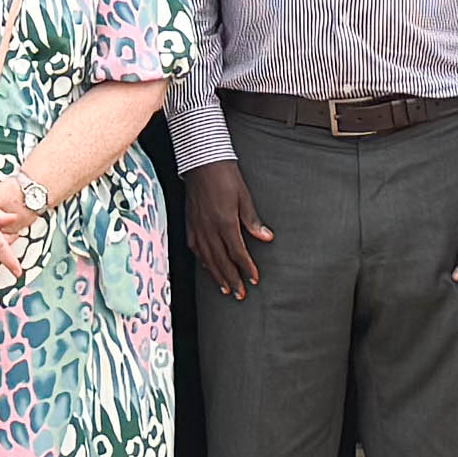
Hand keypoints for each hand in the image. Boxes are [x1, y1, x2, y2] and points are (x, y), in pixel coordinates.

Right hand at [180, 160, 265, 301]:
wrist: (201, 161)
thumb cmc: (225, 175)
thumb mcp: (244, 196)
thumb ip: (253, 220)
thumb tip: (267, 238)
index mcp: (224, 222)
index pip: (237, 252)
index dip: (246, 268)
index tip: (254, 279)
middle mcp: (209, 229)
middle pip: (221, 261)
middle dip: (232, 279)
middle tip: (240, 295)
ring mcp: (197, 227)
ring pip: (207, 258)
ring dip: (217, 275)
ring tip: (225, 289)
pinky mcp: (190, 224)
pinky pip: (196, 249)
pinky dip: (203, 262)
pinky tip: (208, 268)